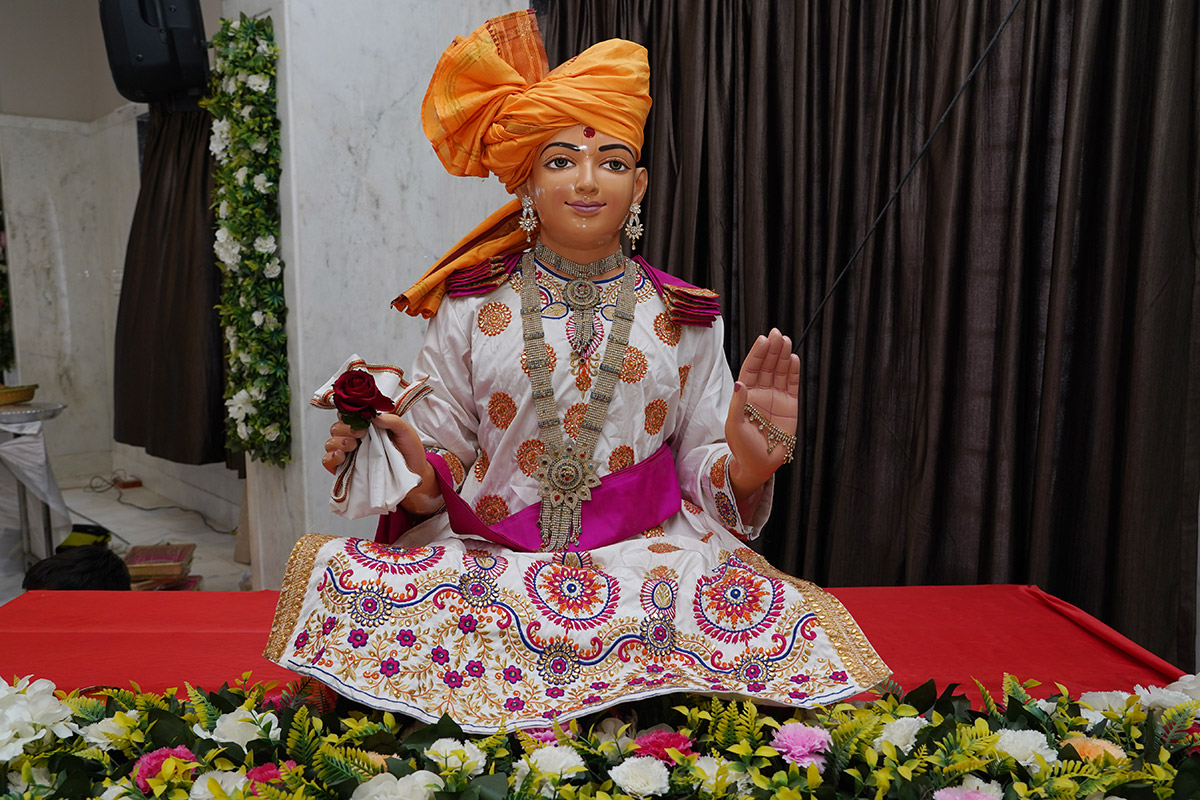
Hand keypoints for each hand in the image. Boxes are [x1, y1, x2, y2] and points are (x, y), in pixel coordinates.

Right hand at [323, 413, 442, 514]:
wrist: (415, 474)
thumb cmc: (409, 451)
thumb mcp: (405, 431)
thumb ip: (391, 420)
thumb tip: (373, 416)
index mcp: (366, 427)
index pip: (347, 416)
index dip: (349, 415)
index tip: (361, 420)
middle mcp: (354, 439)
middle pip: (336, 428)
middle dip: (345, 429)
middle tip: (360, 434)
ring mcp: (349, 454)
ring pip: (330, 443)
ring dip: (338, 442)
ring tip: (353, 446)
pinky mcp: (345, 470)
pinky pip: (328, 462)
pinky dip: (331, 457)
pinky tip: (341, 456)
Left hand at [725, 328, 799, 503]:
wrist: (760, 464)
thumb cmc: (742, 447)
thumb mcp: (734, 427)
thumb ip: (738, 404)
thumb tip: (739, 382)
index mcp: (745, 395)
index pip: (751, 369)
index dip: (757, 354)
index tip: (763, 340)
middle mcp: (760, 392)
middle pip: (766, 366)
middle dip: (771, 349)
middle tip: (776, 333)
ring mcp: (776, 397)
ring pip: (779, 371)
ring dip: (782, 356)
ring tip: (786, 341)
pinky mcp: (790, 405)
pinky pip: (792, 385)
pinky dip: (793, 372)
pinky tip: (793, 358)